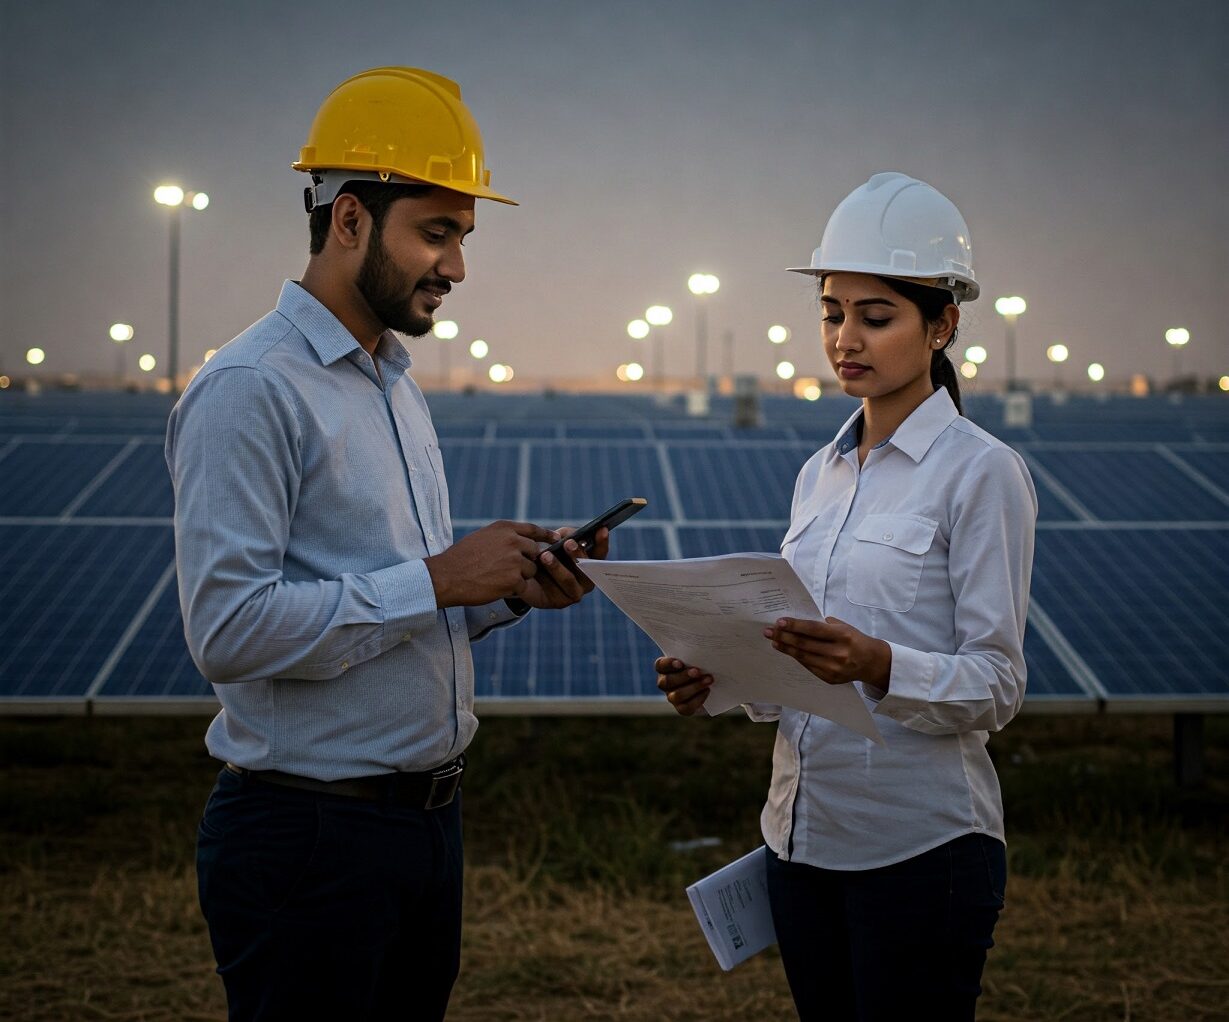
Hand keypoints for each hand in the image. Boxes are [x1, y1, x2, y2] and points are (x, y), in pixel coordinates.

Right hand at [425, 520, 557, 607]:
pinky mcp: (514, 580)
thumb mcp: (482, 537)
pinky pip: (523, 586)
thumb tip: (522, 541)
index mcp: (505, 528)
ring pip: (530, 570)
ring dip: (519, 577)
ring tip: (497, 578)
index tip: (557, 538)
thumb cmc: (461, 558)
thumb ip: (504, 537)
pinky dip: (513, 590)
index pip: (533, 529)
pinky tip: (496, 587)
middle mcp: (513, 541)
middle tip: (508, 569)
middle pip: (535, 552)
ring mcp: (515, 561)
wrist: (446, 577)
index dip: (546, 534)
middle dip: (526, 561)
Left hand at [517, 532, 598, 609]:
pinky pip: (554, 591)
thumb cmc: (546, 556)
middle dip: (577, 554)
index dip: (602, 542)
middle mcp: (587, 579)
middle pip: (587, 568)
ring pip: (569, 580)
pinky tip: (534, 571)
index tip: (602, 529)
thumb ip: (564, 535)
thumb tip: (564, 535)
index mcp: (589, 563)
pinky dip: (544, 579)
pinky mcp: (560, 602)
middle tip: (568, 543)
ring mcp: (575, 593)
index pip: (599, 553)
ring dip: (557, 567)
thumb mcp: (555, 542)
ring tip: (545, 555)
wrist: (527, 578)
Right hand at [655, 656, 712, 715]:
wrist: (711, 681)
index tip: (680, 663)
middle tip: (698, 671)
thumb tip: (705, 640)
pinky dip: (698, 699)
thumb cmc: (703, 663)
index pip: (660, 666)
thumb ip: (697, 651)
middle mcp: (665, 683)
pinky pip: (686, 708)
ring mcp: (672, 697)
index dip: (668, 665)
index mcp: (665, 668)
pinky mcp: (682, 708)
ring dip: (693, 687)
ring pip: (676, 695)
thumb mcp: (699, 656)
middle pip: (667, 682)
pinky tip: (707, 691)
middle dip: (683, 677)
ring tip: (708, 680)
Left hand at [763, 617, 891, 687]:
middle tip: (769, 631)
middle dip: (784, 637)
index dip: (794, 625)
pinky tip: (788, 651)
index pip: (813, 629)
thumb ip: (823, 625)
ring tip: (774, 641)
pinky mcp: (829, 678)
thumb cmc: (855, 640)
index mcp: (842, 635)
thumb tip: (798, 623)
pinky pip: (808, 666)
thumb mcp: (844, 626)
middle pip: (805, 644)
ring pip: (803, 657)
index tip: (779, 622)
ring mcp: (833, 668)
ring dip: (786, 648)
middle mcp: (838, 653)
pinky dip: (797, 658)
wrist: (871, 662)